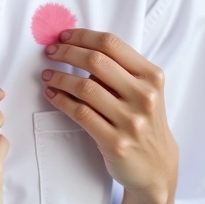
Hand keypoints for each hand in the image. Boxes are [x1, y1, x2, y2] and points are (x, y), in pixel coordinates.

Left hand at [41, 28, 177, 203]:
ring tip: (47, 75)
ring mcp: (130, 120)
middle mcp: (144, 96)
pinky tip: (51, 94)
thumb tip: (78, 46)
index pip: (111, 44)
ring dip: (59, 77)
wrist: (157, 167)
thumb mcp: (144, 91)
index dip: (82, 36)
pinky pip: (80, 113)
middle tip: (50, 52)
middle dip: (67, 52)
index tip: (63, 36)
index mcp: (151, 76)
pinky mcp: (115, 142)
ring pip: (84, 87)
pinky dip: (61, 100)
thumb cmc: (144, 122)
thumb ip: (120, 70)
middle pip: (96, 61)